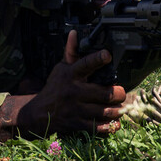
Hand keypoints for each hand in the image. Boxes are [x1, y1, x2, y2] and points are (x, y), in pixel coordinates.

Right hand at [0, 31, 126, 138]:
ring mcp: (76, 110)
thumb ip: (71, 53)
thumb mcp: (61, 69)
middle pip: (105, 93)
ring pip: (106, 111)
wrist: (39, 114)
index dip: (97, 59)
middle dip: (119, 93)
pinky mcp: (77, 124)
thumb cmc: (55, 88)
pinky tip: (113, 122)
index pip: (85, 64)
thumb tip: (74, 33)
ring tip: (120, 107)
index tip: (107, 55)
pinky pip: (99, 127)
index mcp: (70, 75)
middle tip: (121, 92)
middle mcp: (74, 92)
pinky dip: (110, 125)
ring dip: (117, 110)